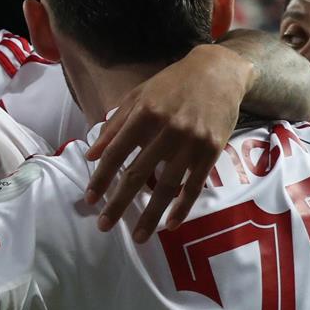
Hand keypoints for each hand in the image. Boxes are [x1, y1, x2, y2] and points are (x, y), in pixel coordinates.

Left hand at [86, 44, 250, 240]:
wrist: (219, 72)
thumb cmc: (172, 84)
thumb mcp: (138, 96)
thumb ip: (114, 126)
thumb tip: (91, 155)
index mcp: (145, 113)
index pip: (116, 153)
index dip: (101, 178)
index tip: (90, 199)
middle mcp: (167, 129)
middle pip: (138, 174)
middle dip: (119, 203)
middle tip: (104, 225)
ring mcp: (192, 142)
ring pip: (167, 185)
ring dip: (151, 214)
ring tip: (139, 236)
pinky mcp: (211, 151)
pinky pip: (194, 185)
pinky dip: (182, 207)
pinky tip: (170, 224)